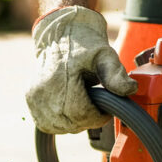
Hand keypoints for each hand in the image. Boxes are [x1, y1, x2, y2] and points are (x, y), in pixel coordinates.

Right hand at [26, 6, 138, 134]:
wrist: (60, 34)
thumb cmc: (84, 44)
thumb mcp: (104, 55)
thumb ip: (116, 74)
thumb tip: (130, 90)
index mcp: (60, 79)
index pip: (80, 114)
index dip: (97, 117)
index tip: (106, 110)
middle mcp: (43, 90)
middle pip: (70, 123)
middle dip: (87, 120)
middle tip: (97, 107)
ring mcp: (34, 97)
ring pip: (58, 127)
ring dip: (74, 123)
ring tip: (83, 105)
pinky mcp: (30, 100)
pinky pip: (46, 124)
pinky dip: (61, 123)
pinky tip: (69, 110)